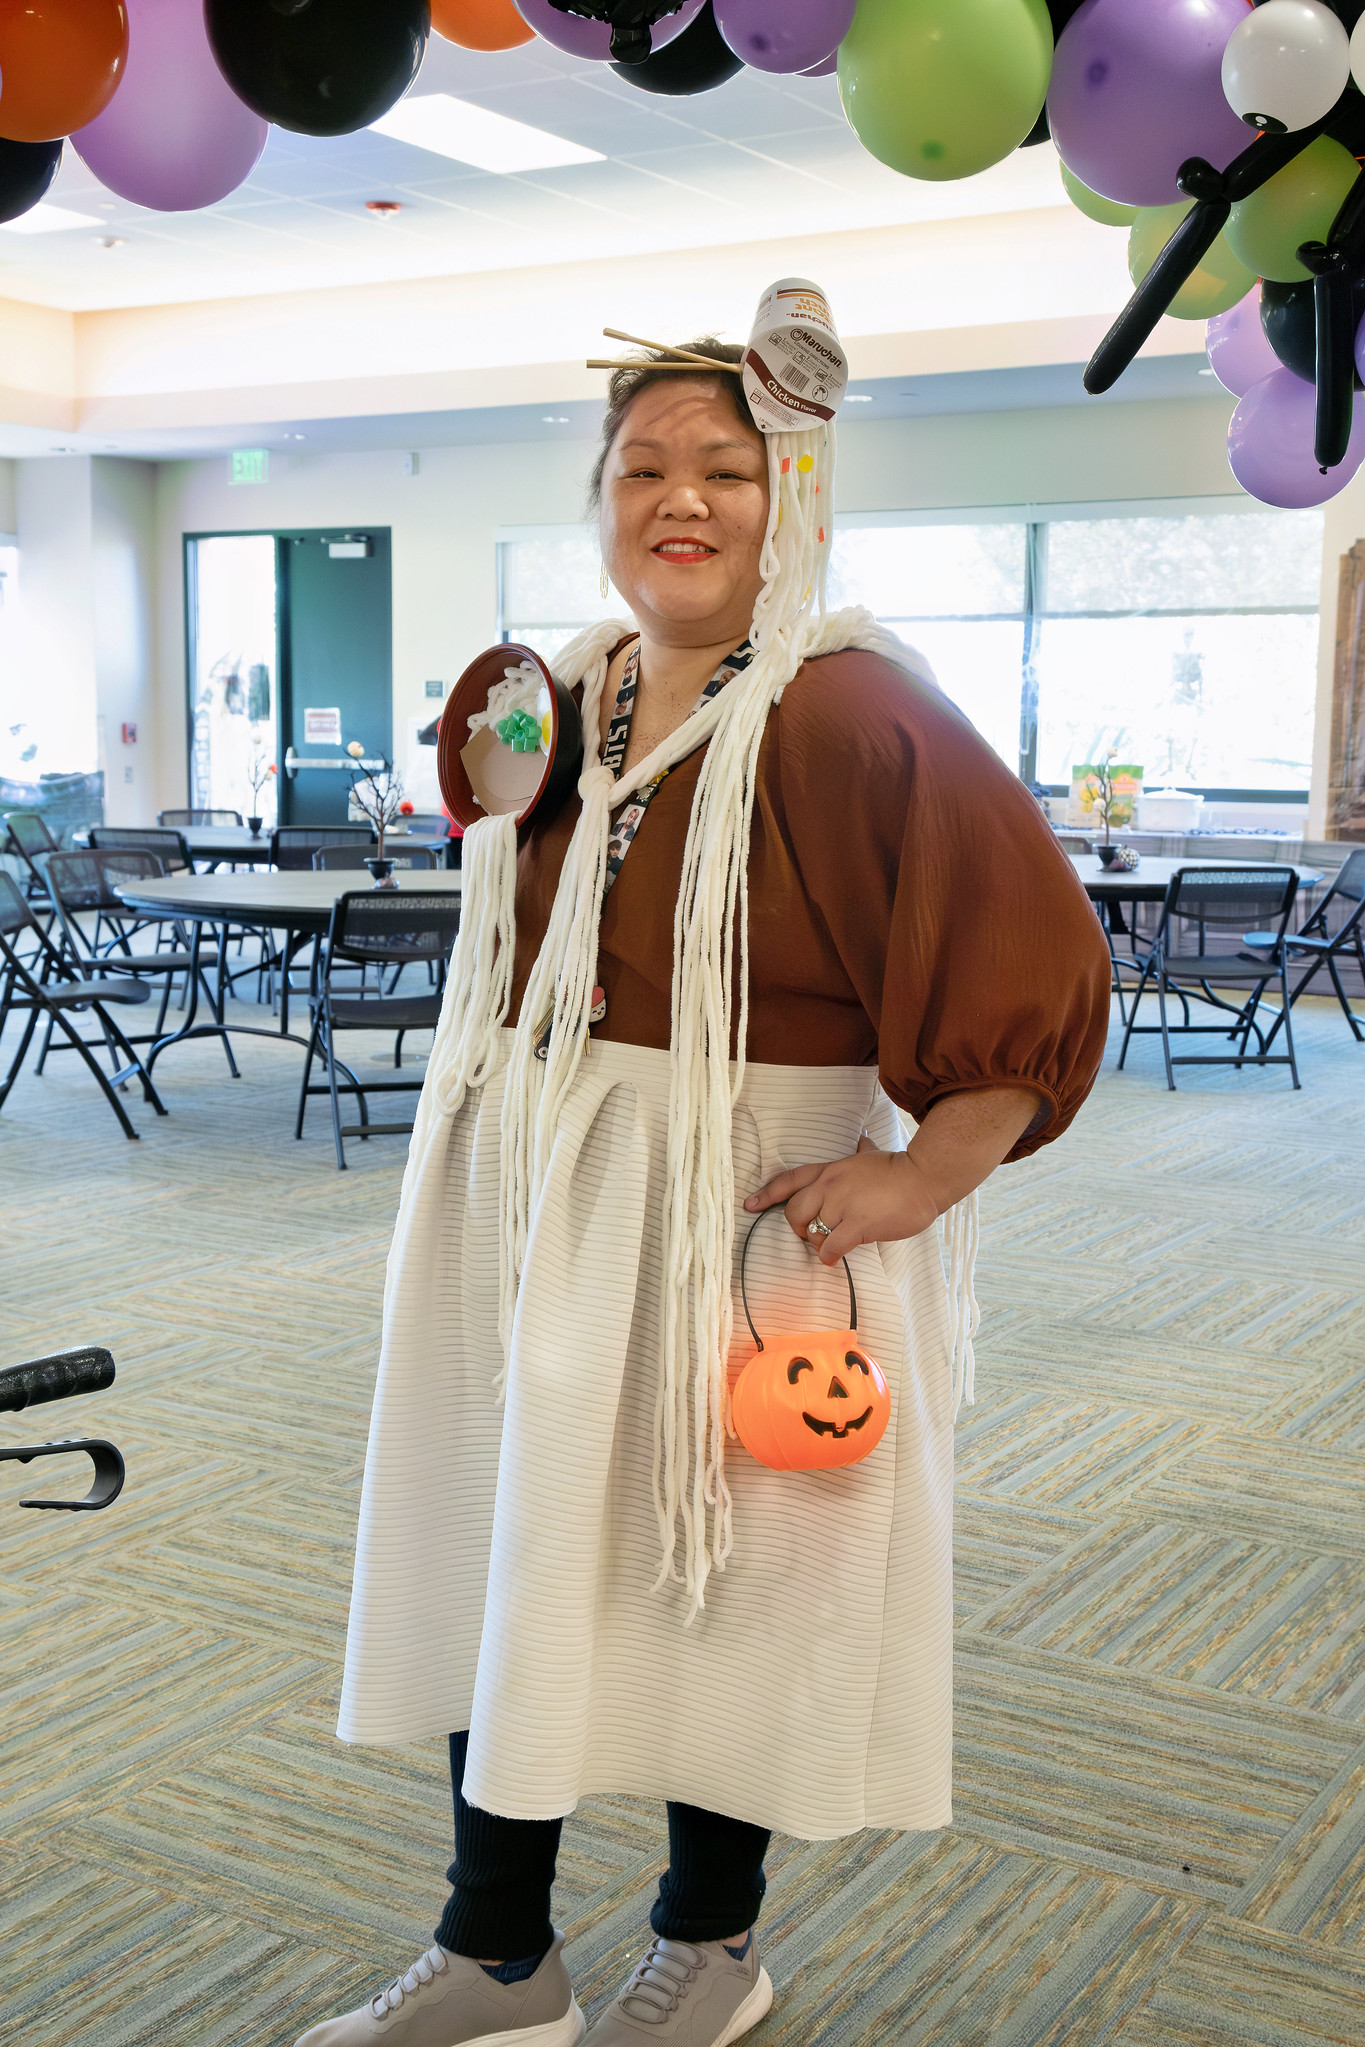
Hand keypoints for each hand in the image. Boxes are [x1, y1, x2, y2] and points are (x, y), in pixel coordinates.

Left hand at [743, 1133, 937, 1265]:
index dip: (767, 1193)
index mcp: (830, 1170)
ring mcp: (842, 1204)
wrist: (924, 1177)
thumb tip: (864, 1139)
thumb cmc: (900, 1169)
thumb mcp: (873, 1156)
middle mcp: (830, 1185)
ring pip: (813, 1232)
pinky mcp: (858, 1224)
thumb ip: (863, 1150)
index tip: (749, 1204)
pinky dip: (830, 1255)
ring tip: (835, 1244)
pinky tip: (837, 1256)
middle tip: (815, 1234)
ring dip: (820, 1244)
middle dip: (799, 1228)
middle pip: (794, 1212)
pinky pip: (832, 1246)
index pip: (789, 1179)